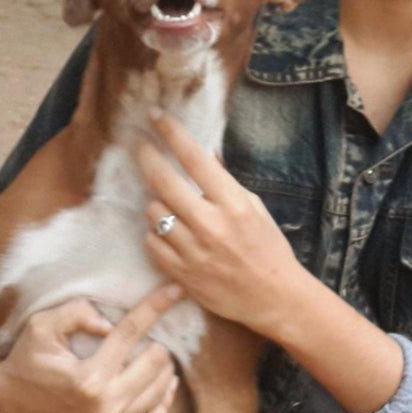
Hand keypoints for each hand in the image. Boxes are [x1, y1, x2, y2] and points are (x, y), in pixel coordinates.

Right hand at [0, 285, 183, 412]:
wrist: (13, 400)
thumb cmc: (29, 358)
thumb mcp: (42, 327)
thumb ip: (75, 314)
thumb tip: (109, 324)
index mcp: (88, 378)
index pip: (132, 333)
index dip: (156, 307)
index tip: (176, 290)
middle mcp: (104, 406)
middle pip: (156, 363)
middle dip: (160, 342)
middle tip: (156, 335)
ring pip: (160, 390)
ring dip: (165, 367)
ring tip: (157, 353)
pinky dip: (165, 401)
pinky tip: (166, 383)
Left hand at [136, 112, 301, 337]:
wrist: (273, 296)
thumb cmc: (267, 248)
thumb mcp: (254, 208)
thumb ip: (225, 185)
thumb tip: (201, 157)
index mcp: (234, 204)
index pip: (196, 160)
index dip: (173, 133)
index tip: (156, 116)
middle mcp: (211, 224)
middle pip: (164, 182)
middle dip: (146, 157)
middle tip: (138, 145)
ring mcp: (193, 250)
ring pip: (153, 212)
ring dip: (156, 203)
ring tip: (170, 206)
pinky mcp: (180, 273)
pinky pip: (151, 242)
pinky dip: (156, 233)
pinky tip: (170, 233)